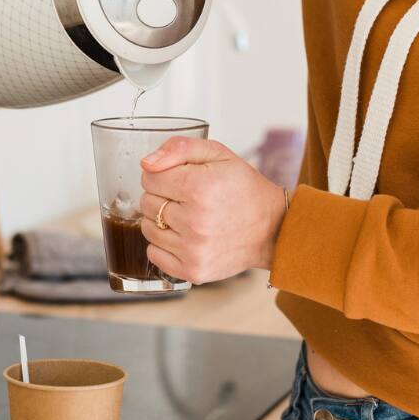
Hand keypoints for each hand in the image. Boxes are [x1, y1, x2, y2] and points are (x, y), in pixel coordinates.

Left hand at [139, 137, 286, 283]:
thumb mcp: (218, 154)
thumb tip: (146, 164)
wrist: (272, 228)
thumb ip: (179, 148)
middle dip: (162, 196)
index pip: (149, 177)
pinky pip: (154, 254)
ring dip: (161, 221)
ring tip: (187, 217)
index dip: (162, 175)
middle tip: (187, 198)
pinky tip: (184, 236)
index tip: (181, 179)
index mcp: (200, 188)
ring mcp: (194, 250)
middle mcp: (195, 221)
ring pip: (147, 228)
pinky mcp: (193, 271)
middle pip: (146, 203)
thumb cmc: (244, 189)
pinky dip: (163, 245)